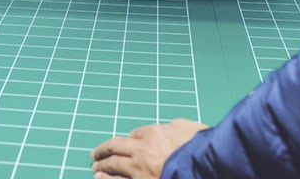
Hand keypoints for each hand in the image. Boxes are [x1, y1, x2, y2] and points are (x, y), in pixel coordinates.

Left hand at [91, 119, 208, 177]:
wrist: (204, 169)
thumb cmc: (201, 148)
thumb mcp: (192, 129)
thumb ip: (179, 126)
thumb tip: (173, 126)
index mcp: (155, 133)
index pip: (136, 133)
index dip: (131, 138)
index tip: (127, 142)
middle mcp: (142, 150)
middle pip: (116, 147)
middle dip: (104, 150)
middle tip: (95, 154)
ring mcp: (138, 170)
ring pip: (113, 165)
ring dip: (102, 165)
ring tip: (95, 166)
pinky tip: (99, 178)